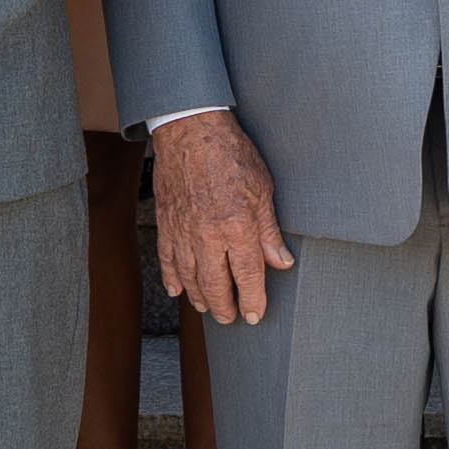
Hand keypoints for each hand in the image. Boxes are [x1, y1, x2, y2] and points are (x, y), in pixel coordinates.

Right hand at [152, 111, 291, 329]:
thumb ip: (269, 232)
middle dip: (224, 307)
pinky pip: (167, 259)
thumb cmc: (230, 154)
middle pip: (216, 285)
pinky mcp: (166, 223)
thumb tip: (281, 262)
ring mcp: (183, 232)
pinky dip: (172, 277)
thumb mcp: (263, 189)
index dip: (253, 301)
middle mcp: (208, 237)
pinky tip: (177, 290)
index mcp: (237, 228)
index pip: (248, 277)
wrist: (190, 130)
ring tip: (207, 308)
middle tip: (231, 318)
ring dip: (199, 297)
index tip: (255, 315)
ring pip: (190, 278)